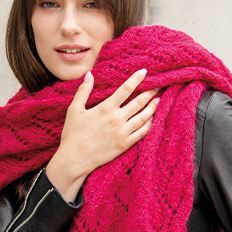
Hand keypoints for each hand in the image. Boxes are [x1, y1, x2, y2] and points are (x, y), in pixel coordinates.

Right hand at [45, 68, 158, 200]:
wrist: (75, 159)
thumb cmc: (72, 134)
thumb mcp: (74, 110)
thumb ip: (83, 91)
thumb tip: (89, 74)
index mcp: (106, 108)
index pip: (126, 89)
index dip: (137, 79)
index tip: (145, 72)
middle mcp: (117, 119)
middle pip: (139, 102)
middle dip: (151, 92)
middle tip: (159, 85)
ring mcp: (123, 133)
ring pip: (144, 117)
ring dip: (153, 107)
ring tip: (158, 100)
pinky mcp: (125, 144)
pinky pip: (142, 132)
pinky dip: (149, 124)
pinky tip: (151, 119)